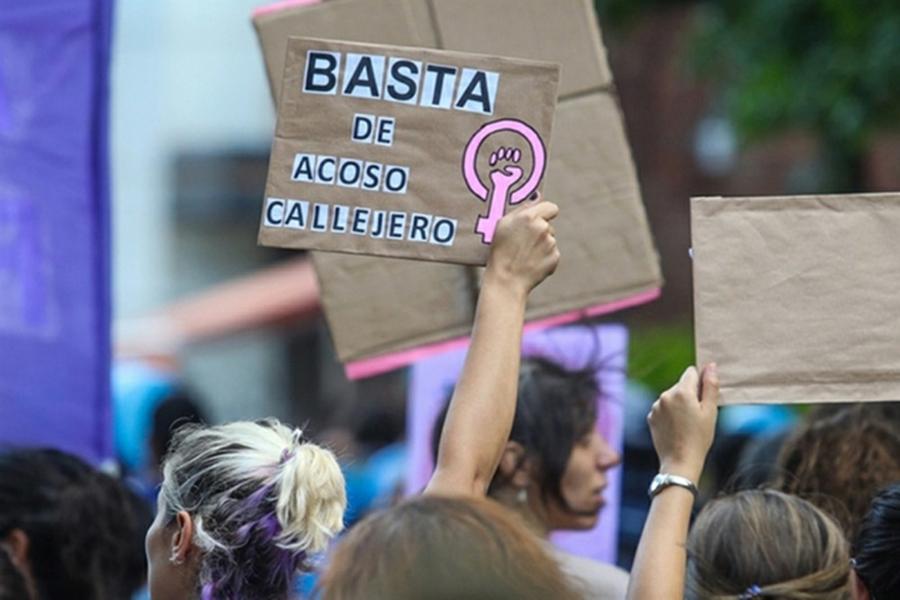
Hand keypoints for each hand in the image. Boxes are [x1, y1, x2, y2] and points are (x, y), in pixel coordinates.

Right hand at [485, 194, 559, 296]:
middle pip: (549, 225)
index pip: (551, 207)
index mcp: (530, 217)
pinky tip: (530, 264)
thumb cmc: (500, 251)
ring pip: (550, 240)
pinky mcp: (555, 258)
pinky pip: (551, 254)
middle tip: (524, 242)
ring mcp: (551, 244)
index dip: (545, 212)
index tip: (539, 219)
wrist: (506, 280)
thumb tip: (537, 197)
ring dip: (541, 245)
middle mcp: (543, 228)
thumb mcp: (503, 225)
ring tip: (524, 255)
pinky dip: (544, 258)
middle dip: (540, 231)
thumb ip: (522, 209)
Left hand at [647, 364, 718, 482]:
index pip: (691, 372)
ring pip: (671, 397)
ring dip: (679, 404)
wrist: (680, 462)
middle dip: (690, 394)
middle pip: (681, 385)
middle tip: (697, 415)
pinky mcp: (651, 417)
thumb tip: (711, 366)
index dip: (700, 382)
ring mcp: (656, 406)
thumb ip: (710, 386)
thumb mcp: (710, 411)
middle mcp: (665, 395)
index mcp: (681, 391)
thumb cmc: (699, 438)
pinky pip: (663, 408)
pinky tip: (676, 428)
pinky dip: (669, 414)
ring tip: (687, 424)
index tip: (704, 398)